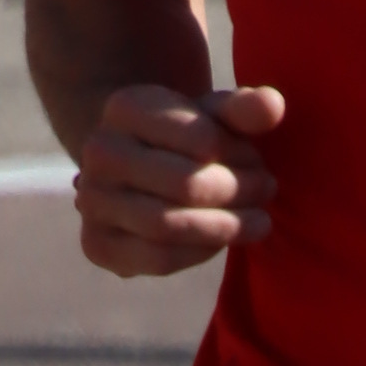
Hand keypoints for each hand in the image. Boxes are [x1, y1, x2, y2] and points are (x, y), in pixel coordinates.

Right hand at [72, 81, 283, 276]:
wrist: (140, 171)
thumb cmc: (187, 138)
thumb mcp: (216, 116)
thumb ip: (245, 109)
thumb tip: (273, 106)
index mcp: (125, 107)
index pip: (200, 139)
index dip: (241, 155)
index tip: (258, 160)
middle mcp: (99, 151)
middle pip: (186, 184)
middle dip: (238, 192)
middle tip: (266, 191)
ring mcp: (91, 200)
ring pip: (170, 226)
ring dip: (226, 227)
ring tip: (258, 220)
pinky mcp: (96, 244)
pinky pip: (158, 259)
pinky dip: (200, 253)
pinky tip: (224, 240)